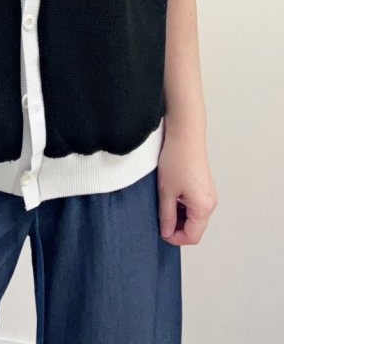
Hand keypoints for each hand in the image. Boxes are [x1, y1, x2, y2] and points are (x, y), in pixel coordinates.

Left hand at [156, 122, 217, 244]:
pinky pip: (195, 204)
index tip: (161, 231)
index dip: (175, 237)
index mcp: (203, 207)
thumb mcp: (166, 191)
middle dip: (177, 227)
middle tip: (160, 218)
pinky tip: (171, 194)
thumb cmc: (177, 158)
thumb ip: (167, 216)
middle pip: (195, 227)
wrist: (185, 134)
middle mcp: (210, 202)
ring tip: (164, 203)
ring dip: (180, 216)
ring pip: (195, 216)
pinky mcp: (205, 185)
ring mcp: (209, 193)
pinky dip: (183, 205)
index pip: (192, 236)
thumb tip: (166, 231)